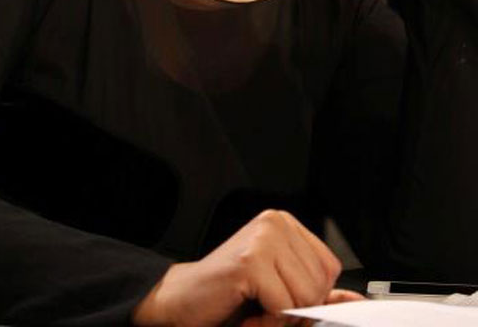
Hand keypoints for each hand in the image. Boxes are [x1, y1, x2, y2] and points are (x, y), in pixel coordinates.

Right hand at [132, 209, 341, 326]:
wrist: (182, 300)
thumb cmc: (229, 295)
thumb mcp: (281, 291)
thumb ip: (318, 294)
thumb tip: (357, 300)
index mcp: (284, 224)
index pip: (330, 267)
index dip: (312, 295)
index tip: (282, 299)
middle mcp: (274, 223)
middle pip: (320, 284)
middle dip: (296, 308)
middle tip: (264, 306)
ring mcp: (262, 238)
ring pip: (305, 297)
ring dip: (281, 317)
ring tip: (255, 307)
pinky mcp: (251, 261)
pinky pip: (283, 307)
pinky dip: (267, 321)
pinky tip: (247, 311)